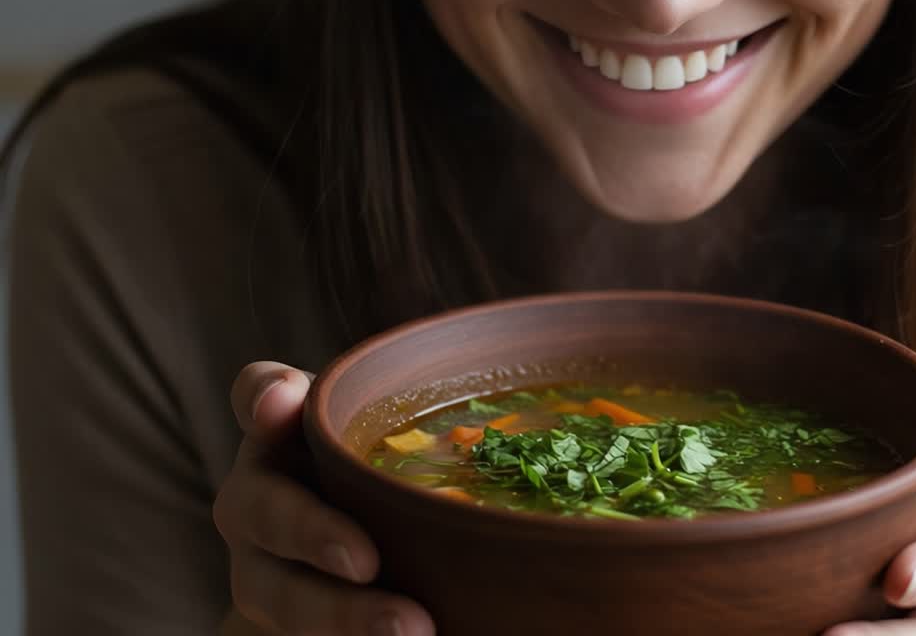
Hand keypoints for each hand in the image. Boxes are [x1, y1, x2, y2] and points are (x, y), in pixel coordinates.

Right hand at [213, 362, 435, 635]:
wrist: (366, 559)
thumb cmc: (403, 480)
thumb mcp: (414, 443)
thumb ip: (437, 426)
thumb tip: (564, 439)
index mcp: (286, 434)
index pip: (259, 397)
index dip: (263, 396)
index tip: (287, 399)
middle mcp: (259, 494)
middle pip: (257, 508)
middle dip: (308, 531)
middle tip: (365, 560)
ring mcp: (262, 563)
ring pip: (273, 591)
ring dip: (336, 614)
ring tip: (410, 629)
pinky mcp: (282, 616)